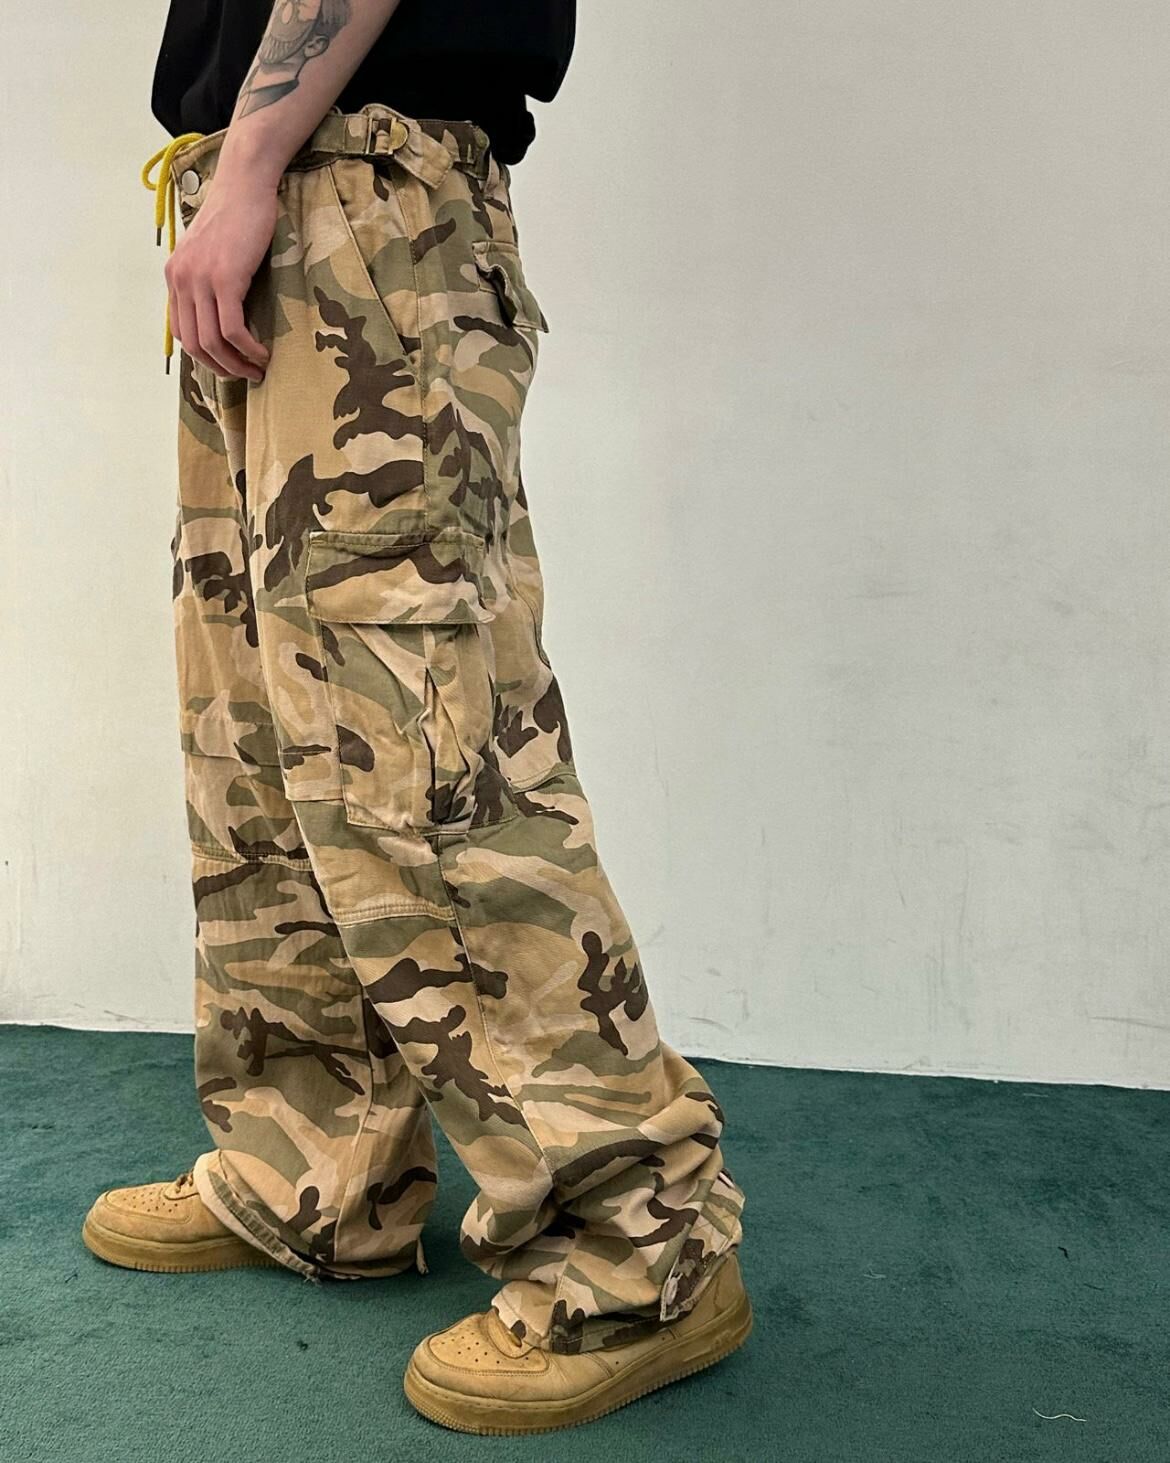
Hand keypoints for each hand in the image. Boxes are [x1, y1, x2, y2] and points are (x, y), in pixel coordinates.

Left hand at [165, 166, 276, 381]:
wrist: (245, 183)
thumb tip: (220, 310)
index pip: (181, 331)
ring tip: (257, 370)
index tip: (228, 365)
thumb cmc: (236, 213)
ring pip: (212, 341)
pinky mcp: (225, 279)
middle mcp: (181, 279)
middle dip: (221, 368)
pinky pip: (232, 329)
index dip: (204, 357)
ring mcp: (200, 279)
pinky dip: (248, 348)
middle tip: (245, 376)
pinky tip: (262, 353)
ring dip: (236, 364)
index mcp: (175, 275)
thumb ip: (206, 278)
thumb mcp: (211, 250)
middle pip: (194, 344)